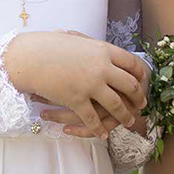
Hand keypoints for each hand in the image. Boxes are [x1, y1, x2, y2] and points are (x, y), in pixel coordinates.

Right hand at [4, 32, 149, 136]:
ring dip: (125, 116)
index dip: (141, 74)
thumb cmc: (49, 45)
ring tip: (129, 122)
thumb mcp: (75, 39)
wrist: (29, 58)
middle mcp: (102, 68)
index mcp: (103, 50)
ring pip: (116, 105)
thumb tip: (101, 47)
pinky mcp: (77, 100)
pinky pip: (93, 119)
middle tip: (142, 104)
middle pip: (130, 85)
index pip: (132, 63)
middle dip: (139, 97)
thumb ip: (92, 45)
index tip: (144, 81)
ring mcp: (90, 85)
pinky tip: (103, 134)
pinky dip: (99, 129)